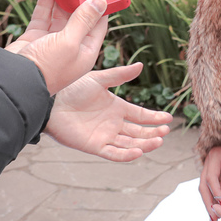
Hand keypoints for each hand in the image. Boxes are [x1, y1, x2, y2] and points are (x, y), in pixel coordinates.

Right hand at [7, 0, 108, 93]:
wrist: (13, 81)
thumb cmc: (47, 67)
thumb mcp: (70, 42)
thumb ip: (84, 20)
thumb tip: (101, 2)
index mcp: (86, 52)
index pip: (98, 25)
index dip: (100, 7)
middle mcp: (71, 47)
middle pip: (79, 18)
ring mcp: (52, 42)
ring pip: (60, 15)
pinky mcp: (35, 37)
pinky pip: (43, 15)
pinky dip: (47, 2)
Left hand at [44, 62, 173, 160]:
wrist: (51, 102)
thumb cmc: (72, 88)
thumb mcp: (99, 79)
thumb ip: (120, 75)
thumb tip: (140, 66)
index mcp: (116, 108)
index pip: (140, 115)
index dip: (154, 118)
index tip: (168, 119)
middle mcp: (113, 124)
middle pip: (138, 131)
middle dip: (153, 133)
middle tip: (165, 132)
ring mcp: (105, 136)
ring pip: (130, 143)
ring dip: (145, 144)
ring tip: (158, 141)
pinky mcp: (95, 146)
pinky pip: (114, 153)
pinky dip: (127, 154)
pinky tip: (139, 151)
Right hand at [200, 145, 220, 220]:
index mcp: (214, 157)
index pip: (211, 178)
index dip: (216, 192)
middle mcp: (208, 164)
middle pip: (203, 186)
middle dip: (208, 203)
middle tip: (214, 218)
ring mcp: (209, 169)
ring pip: (205, 189)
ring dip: (209, 204)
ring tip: (214, 219)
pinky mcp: (213, 174)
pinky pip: (210, 189)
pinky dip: (212, 200)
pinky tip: (215, 210)